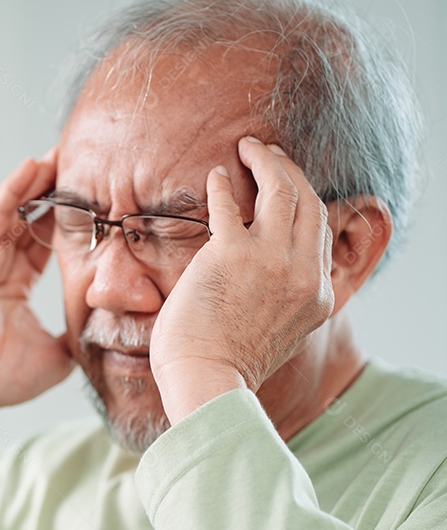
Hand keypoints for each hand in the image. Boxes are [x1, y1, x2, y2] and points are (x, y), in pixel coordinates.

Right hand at [0, 148, 74, 465]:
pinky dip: (12, 191)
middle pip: (28, 220)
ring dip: (35, 182)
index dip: (64, 222)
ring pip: (13, 212)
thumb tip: (107, 338)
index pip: (42, 245)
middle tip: (78, 161)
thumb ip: (75, 339)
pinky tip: (31, 166)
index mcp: (12, 289)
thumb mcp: (54, 355)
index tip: (90, 199)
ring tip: (59, 153)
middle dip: (51, 192)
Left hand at [149, 136, 334, 423]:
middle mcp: (303, 273)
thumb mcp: (279, 336)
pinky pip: (230, 205)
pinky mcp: (231, 253)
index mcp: (317, 296)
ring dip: (266, 162)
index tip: (289, 187)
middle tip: (270, 154)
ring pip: (282, 190)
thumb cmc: (227, 366)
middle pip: (309, 202)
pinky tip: (216, 176)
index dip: (306, 203)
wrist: (208, 381)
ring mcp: (270, 260)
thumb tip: (269, 288)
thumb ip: (283, 304)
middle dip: (291, 171)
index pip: (321, 234)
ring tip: (249, 148)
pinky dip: (224, 185)